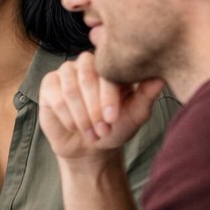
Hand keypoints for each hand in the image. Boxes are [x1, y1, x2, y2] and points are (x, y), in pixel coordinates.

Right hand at [38, 53, 164, 159]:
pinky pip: (56, 97)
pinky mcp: (49, 84)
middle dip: (94, 107)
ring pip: (71, 89)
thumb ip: (146, 95)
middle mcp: (88, 62)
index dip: (109, 94)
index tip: (113, 117)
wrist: (90, 147)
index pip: (108, 70)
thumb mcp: (135, 114)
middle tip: (103, 129)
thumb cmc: (116, 127)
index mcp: (111, 65)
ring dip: (82, 115)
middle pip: (87, 76)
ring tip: (92, 133)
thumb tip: (160, 78)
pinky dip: (67, 116)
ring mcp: (67, 71)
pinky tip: (75, 127)